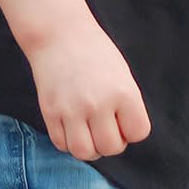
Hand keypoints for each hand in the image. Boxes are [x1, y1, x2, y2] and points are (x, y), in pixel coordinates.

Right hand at [28, 23, 151, 161]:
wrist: (60, 35)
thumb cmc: (96, 53)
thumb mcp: (122, 75)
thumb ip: (126, 105)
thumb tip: (125, 135)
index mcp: (123, 92)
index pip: (138, 132)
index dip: (132, 130)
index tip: (124, 120)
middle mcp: (99, 104)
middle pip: (111, 148)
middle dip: (112, 142)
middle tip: (107, 128)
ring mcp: (72, 110)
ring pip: (85, 152)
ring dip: (90, 148)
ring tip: (90, 133)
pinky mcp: (50, 113)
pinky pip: (61, 144)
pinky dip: (69, 143)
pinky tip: (73, 128)